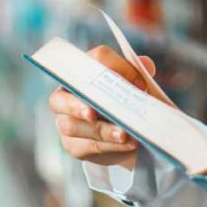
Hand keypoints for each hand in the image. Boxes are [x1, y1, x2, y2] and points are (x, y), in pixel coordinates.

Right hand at [48, 45, 155, 168]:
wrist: (124, 134)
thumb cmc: (124, 101)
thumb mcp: (132, 85)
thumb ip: (137, 72)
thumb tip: (146, 65)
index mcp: (82, 71)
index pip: (94, 60)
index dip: (117, 68)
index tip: (140, 84)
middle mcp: (66, 95)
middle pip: (60, 98)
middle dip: (77, 106)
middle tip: (93, 113)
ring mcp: (65, 121)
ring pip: (72, 126)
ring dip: (100, 130)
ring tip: (123, 134)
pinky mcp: (73, 146)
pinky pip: (86, 146)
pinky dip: (109, 146)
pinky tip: (127, 144)